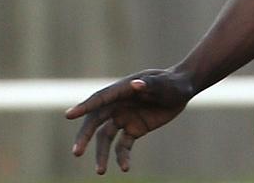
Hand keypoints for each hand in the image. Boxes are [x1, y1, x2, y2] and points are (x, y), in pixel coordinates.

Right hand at [66, 69, 193, 173]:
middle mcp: (118, 105)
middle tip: (76, 152)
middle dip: (85, 136)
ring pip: (106, 138)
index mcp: (122, 90)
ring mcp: (124, 118)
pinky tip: (125, 168)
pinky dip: (122, 157)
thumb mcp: (164, 84)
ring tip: (101, 171)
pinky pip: (123, 146)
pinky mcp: (134, 129)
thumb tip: (135, 85)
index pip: (100, 99)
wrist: (184, 89)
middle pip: (95, 121)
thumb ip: (150, 84)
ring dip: (101, 154)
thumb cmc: (173, 82)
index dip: (84, 107)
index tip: (69, 115)